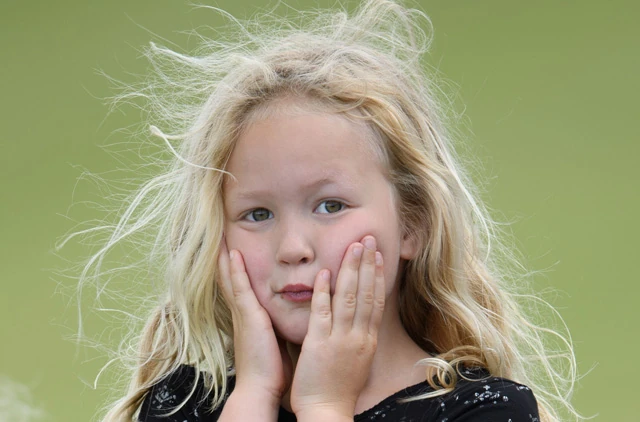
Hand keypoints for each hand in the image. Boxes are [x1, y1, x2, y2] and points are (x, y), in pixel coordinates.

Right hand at [217, 241, 292, 408]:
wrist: (262, 388)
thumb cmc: (272, 367)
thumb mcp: (275, 337)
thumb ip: (278, 322)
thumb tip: (295, 309)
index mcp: (250, 316)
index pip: (241, 284)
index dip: (236, 265)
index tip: (233, 244)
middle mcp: (243, 311)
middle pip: (230, 276)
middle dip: (225, 254)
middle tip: (218, 231)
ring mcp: (243, 313)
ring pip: (231, 277)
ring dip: (225, 255)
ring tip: (220, 233)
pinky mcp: (248, 317)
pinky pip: (240, 288)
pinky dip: (235, 270)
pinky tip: (232, 253)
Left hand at [290, 235, 384, 419]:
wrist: (327, 412)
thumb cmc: (339, 389)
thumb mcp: (358, 360)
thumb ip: (359, 338)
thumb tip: (362, 320)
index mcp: (367, 340)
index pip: (376, 301)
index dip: (378, 276)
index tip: (378, 255)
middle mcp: (358, 337)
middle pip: (367, 293)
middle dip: (368, 264)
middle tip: (368, 239)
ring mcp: (340, 340)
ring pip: (349, 298)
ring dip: (351, 270)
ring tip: (353, 246)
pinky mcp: (319, 344)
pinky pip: (322, 313)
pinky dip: (324, 292)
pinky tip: (325, 273)